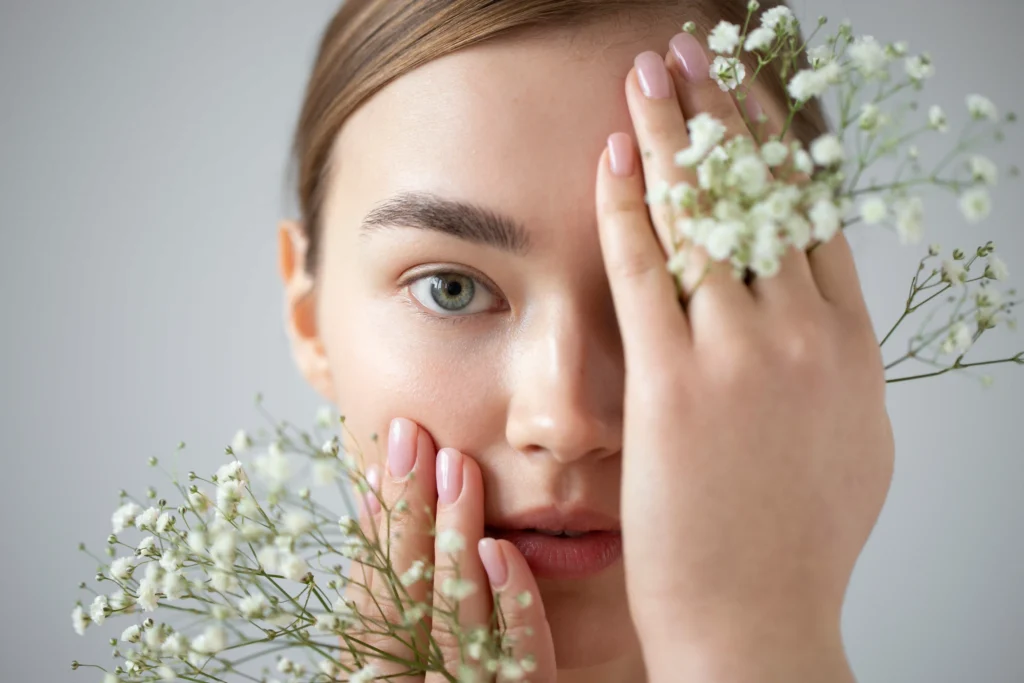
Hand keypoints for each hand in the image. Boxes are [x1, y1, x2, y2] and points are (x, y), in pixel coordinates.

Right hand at [339, 418, 555, 681]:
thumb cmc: (430, 676)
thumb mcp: (396, 653)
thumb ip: (385, 597)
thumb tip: (375, 500)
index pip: (370, 604)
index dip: (375, 531)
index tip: (380, 459)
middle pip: (407, 605)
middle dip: (408, 514)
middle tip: (412, 436)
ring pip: (458, 626)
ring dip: (454, 538)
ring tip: (456, 466)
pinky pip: (523, 665)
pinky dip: (512, 606)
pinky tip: (501, 549)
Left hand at [593, 36, 893, 680]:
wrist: (759, 618)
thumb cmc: (796, 543)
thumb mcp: (847, 443)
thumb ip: (831, 368)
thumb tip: (813, 313)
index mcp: (850, 345)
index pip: (814, 213)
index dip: (780, 142)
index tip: (753, 94)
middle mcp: (804, 335)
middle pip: (763, 193)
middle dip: (725, 110)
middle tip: (694, 52)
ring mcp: (740, 355)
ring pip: (706, 214)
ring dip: (672, 134)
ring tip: (649, 75)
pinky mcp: (673, 385)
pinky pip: (645, 268)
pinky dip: (627, 204)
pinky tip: (611, 156)